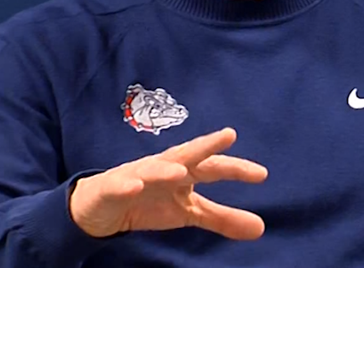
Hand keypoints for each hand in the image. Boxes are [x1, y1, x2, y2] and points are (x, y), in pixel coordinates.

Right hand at [69, 127, 266, 238]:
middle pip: (187, 154)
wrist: (101, 207)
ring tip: (181, 172)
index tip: (262, 174)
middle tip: (228, 135)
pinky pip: (119, 186)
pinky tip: (135, 186)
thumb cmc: (150, 200)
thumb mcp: (189, 211)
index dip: (236, 169)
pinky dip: (126, 185)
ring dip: (165, 169)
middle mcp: (163, 167)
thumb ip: (222, 217)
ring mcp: (136, 175)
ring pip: (152, 169)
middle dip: (206, 145)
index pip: (214, 167)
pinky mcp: (111, 188)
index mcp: (184, 171)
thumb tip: (261, 228)